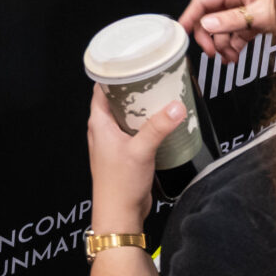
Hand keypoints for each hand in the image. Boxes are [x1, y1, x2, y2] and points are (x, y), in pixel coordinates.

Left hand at [88, 82, 182, 233]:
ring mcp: (114, 142)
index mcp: (99, 123)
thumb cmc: (119, 184)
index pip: (101, 87)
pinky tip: (163, 121)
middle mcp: (103, 130)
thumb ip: (159, 127)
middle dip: (135, 88)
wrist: (119, 214)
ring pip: (128, 115)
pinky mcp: (125, 153)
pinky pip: (136, 131)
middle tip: (155, 76)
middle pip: (117, 99)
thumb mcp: (141, 150)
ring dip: (143, 107)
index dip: (115, 72)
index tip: (132, 60)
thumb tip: (176, 106)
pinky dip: (147, 123)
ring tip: (162, 94)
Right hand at [179, 0, 275, 59]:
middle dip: (209, 37)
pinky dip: (232, 47)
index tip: (181, 31)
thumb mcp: (261, 14)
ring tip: (229, 58)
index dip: (191, 15)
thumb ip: (232, 20)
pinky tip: (234, 56)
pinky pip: (234, 36)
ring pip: (222, 30)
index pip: (204, 0)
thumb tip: (207, 23)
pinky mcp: (252, 23)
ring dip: (222, 45)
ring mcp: (244, 11)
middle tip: (211, 52)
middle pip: (210, 17)